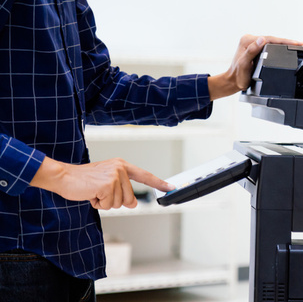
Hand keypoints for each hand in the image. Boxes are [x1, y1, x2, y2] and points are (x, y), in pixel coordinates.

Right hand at [30, 157, 174, 209]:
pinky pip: (108, 205)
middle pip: (129, 199)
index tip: (171, 187)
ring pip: (118, 203)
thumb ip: (122, 192)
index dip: (159, 183)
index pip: (144, 175)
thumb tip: (132, 204)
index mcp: (122, 165)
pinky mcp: (107, 185)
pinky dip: (98, 204)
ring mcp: (115, 176)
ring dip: (104, 202)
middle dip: (114, 201)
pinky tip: (91, 194)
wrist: (63, 177)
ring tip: (94, 191)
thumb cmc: (83, 181)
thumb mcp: (106, 184)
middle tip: (99, 192)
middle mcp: (121, 168)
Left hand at [208, 34, 302, 100]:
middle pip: (272, 39)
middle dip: (287, 42)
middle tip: (301, 44)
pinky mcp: (254, 47)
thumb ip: (251, 51)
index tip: (295, 43)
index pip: (269, 38)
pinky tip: (285, 48)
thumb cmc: (238, 76)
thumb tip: (261, 40)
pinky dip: (278, 47)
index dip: (284, 41)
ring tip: (296, 45)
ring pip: (272, 42)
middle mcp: (249, 39)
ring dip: (284, 43)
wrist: (233, 82)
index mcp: (247, 40)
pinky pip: (269, 45)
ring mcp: (252, 43)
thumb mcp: (244, 64)